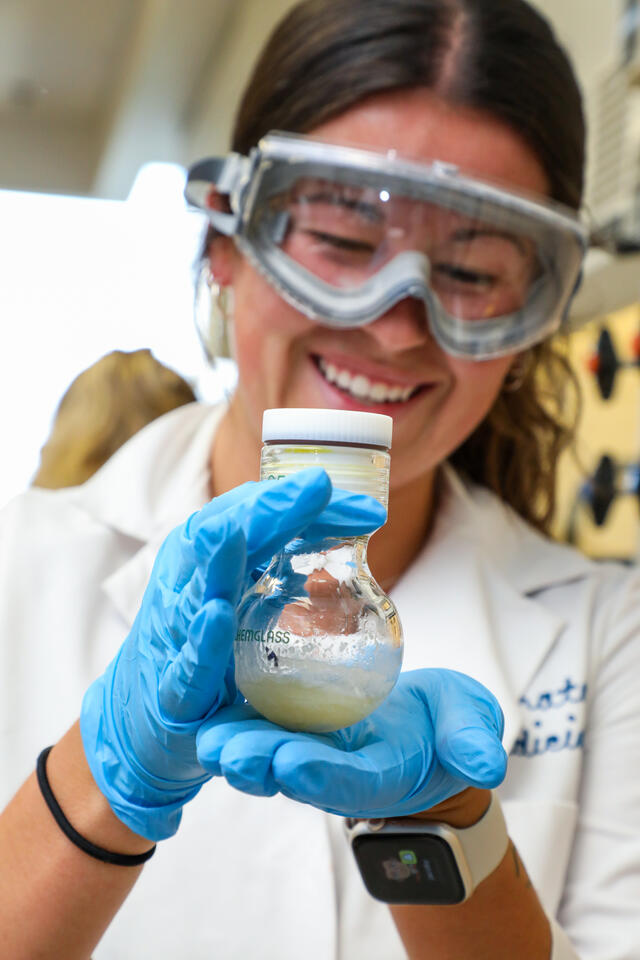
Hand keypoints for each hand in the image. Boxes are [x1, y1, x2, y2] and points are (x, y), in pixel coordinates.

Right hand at [80, 468, 386, 839]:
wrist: (142, 717)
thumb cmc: (201, 645)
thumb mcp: (244, 596)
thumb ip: (286, 564)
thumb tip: (352, 530)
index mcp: (208, 557)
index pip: (254, 513)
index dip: (304, 500)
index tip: (367, 507)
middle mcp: (186, 582)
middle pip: (222, 532)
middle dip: (270, 508)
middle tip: (319, 487)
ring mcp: (173, 632)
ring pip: (193, 587)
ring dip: (218, 561)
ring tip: (238, 534)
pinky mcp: (173, 689)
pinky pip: (186, 661)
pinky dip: (200, 639)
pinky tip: (215, 616)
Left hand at [196, 669, 507, 817]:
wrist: (421, 727)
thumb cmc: (447, 725)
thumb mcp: (468, 726)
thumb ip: (472, 743)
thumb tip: (486, 767)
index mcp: (380, 774)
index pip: (349, 781)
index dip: (321, 775)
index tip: (293, 764)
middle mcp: (335, 770)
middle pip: (293, 773)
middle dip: (260, 764)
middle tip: (225, 753)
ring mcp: (310, 748)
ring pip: (266, 751)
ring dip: (234, 744)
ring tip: (205, 736)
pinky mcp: (292, 724)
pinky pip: (259, 718)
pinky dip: (233, 708)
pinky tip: (205, 688)